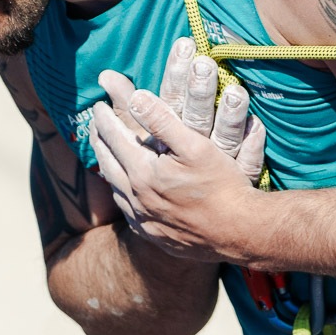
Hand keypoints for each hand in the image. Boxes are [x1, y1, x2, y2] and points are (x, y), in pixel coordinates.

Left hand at [88, 40, 266, 259]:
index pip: (114, 139)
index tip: (98, 105)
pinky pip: (128, 212)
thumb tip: (135, 98)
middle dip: (100, 141)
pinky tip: (127, 192)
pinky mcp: (154, 236)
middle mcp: (136, 199)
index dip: (104, 120)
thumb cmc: (222, 186)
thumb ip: (163, 121)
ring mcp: (144, 221)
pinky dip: (121, 195)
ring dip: (108, 167)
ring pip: (115, 189)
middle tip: (95, 125)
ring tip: (106, 154)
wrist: (240, 234)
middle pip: (108, 164)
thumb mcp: (195, 146)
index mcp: (143, 174)